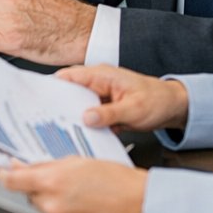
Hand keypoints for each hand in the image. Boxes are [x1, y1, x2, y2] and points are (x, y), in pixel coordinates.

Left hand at [0, 159, 149, 212]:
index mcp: (52, 182)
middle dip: (36, 185)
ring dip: (49, 199)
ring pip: (41, 207)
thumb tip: (23, 167)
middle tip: (57, 179)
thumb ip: (46, 165)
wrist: (139, 205)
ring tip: (75, 193)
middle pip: (27, 194)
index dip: (3, 174)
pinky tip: (80, 205)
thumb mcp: (78, 161)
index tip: (2, 171)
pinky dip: (61, 212)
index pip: (11, 181)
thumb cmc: (116, 181)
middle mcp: (51, 205)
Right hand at [57, 64, 189, 132]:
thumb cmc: (157, 101)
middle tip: (46, 120)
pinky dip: (84, 125)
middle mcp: (97, 83)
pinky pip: (88, 116)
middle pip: (69, 92)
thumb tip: (86, 117)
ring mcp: (99, 96)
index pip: (69, 76)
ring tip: (60, 131)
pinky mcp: (103, 109)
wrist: (173, 107)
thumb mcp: (134, 109)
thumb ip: (109, 113)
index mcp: (102, 75)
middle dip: (58, 105)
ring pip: (77, 107)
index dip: (52, 85)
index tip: (39, 98)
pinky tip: (80, 136)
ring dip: (72, 118)